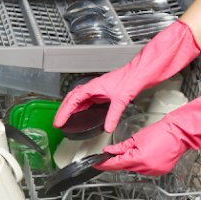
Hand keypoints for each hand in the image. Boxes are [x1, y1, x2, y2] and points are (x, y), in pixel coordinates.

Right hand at [54, 21, 200, 132]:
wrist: (142, 72)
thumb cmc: (131, 78)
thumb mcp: (121, 100)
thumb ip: (113, 115)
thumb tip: (107, 127)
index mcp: (93, 87)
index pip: (72, 100)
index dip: (64, 111)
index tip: (58, 121)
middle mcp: (94, 87)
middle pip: (73, 99)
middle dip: (64, 110)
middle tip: (59, 122)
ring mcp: (100, 89)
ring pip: (80, 99)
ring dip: (73, 109)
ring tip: (68, 120)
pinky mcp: (106, 92)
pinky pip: (89, 101)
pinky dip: (84, 108)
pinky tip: (86, 114)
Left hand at [96, 88, 200, 175]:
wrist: (180, 133)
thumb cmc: (163, 131)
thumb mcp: (138, 137)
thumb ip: (122, 147)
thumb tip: (111, 151)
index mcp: (140, 159)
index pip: (117, 164)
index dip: (104, 164)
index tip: (96, 164)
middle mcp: (147, 168)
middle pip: (125, 168)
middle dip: (117, 162)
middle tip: (109, 156)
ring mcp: (154, 171)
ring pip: (135, 169)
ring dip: (130, 162)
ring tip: (131, 152)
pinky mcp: (160, 171)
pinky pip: (145, 169)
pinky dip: (140, 164)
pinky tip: (142, 156)